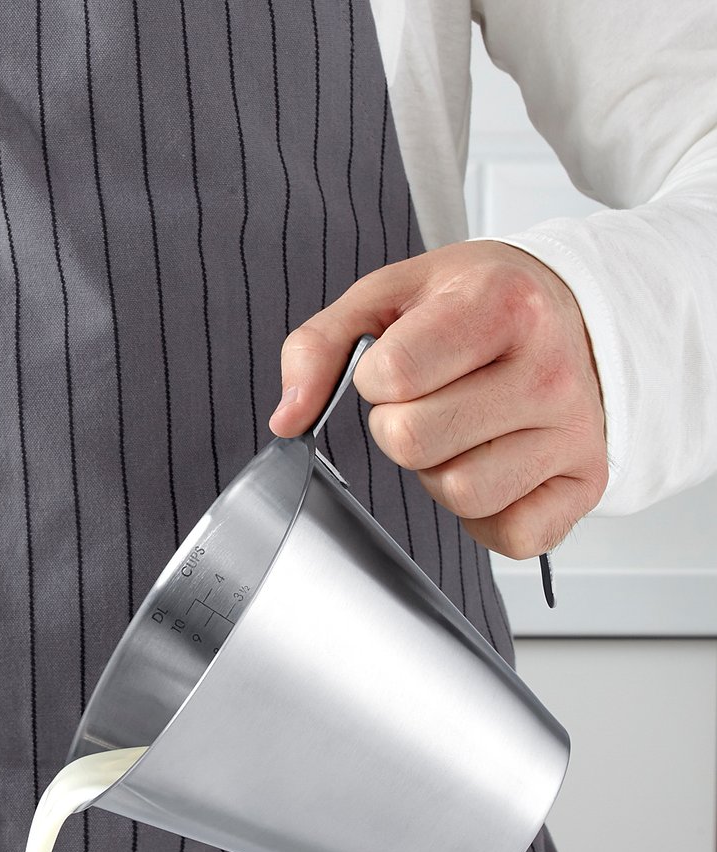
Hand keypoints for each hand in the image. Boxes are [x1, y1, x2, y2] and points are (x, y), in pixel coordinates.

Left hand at [268, 241, 607, 558]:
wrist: (579, 313)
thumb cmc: (478, 306)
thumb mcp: (392, 296)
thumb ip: (321, 346)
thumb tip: (288, 419)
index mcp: (503, 304)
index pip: (394, 374)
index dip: (375, 378)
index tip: (400, 363)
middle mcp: (550, 370)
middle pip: (413, 442)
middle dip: (400, 427)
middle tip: (432, 398)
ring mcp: (575, 432)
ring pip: (460, 494)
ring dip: (440, 472)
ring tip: (464, 429)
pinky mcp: (585, 485)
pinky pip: (510, 534)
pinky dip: (487, 515)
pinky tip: (494, 465)